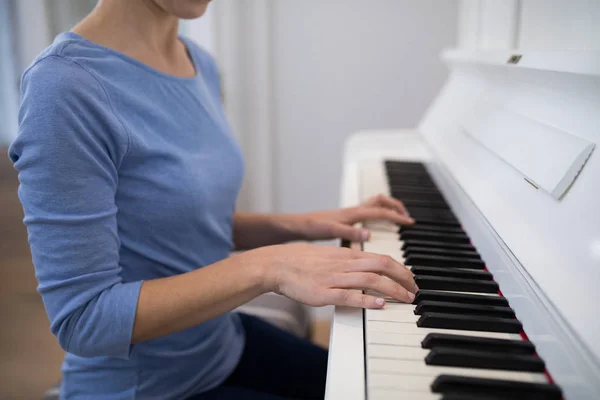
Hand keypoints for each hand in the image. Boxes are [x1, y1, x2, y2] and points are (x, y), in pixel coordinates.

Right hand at [241, 242, 417, 307]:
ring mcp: (334, 278)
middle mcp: (344, 264)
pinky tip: (378, 305)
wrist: (276, 265)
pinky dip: (365, 299)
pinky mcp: (324, 293)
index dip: (400, 268)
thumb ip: (348, 261)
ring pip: (370, 279)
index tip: (411, 278)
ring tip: (407, 299)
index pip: (381, 258)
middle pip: (382, 265)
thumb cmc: (301, 262)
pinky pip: (348, 295)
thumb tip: (365, 268)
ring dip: (393, 289)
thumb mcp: (329, 256)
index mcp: (346, 255)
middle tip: (416, 290)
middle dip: (404, 278)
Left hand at [288, 194, 413, 242]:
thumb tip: (369, 234)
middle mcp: (353, 210)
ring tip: (398, 219)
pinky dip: (377, 217)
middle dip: (396, 206)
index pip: (381, 211)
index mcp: (353, 213)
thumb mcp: (330, 231)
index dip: (397, 217)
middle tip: (407, 218)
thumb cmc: (310, 227)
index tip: (410, 223)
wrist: (296, 225)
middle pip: (381, 201)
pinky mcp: (345, 219)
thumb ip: (349, 233)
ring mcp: (350, 214)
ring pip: (375, 205)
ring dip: (388, 209)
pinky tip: (377, 229)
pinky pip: (367, 213)